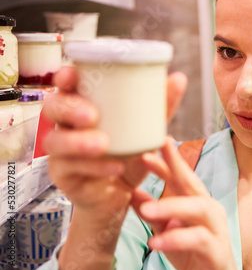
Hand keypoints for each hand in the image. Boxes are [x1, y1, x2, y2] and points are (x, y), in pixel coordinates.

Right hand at [43, 67, 187, 217]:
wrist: (122, 195)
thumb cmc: (128, 155)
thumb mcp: (147, 131)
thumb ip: (161, 107)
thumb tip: (179, 78)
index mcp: (82, 106)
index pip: (65, 86)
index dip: (64, 77)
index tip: (72, 74)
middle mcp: (66, 125)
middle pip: (52, 109)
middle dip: (70, 109)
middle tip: (93, 115)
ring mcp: (61, 152)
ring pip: (55, 141)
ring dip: (78, 142)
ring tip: (103, 144)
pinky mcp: (63, 176)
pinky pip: (71, 169)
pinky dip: (95, 168)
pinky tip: (115, 167)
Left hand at [131, 140, 237, 269]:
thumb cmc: (192, 254)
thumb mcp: (166, 231)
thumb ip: (152, 213)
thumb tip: (131, 192)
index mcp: (198, 202)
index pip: (181, 177)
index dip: (165, 162)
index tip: (146, 149)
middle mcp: (210, 210)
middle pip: (192, 183)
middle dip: (173, 166)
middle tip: (148, 156)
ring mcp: (217, 228)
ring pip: (198, 208)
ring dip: (171, 206)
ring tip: (145, 210)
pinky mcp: (217, 250)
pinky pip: (198, 239)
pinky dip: (176, 239)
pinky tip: (155, 242)